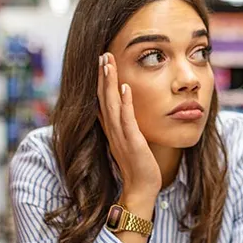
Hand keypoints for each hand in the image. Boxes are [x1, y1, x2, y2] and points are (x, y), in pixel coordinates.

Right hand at [97, 53, 161, 201]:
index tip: (102, 62)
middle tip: (102, 54)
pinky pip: (127, 120)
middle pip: (104, 98)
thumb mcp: (130, 141)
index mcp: (111, 129)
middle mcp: (112, 130)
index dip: (101, 82)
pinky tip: (126, 87)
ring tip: (108, 63)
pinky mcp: (132, 143)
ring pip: (112, 104)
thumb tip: (125, 112)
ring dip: (110, 83)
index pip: (103, 100)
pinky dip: (126, 103)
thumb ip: (125, 126)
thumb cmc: (139, 166)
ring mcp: (121, 136)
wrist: (141, 189)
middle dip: (103, 75)